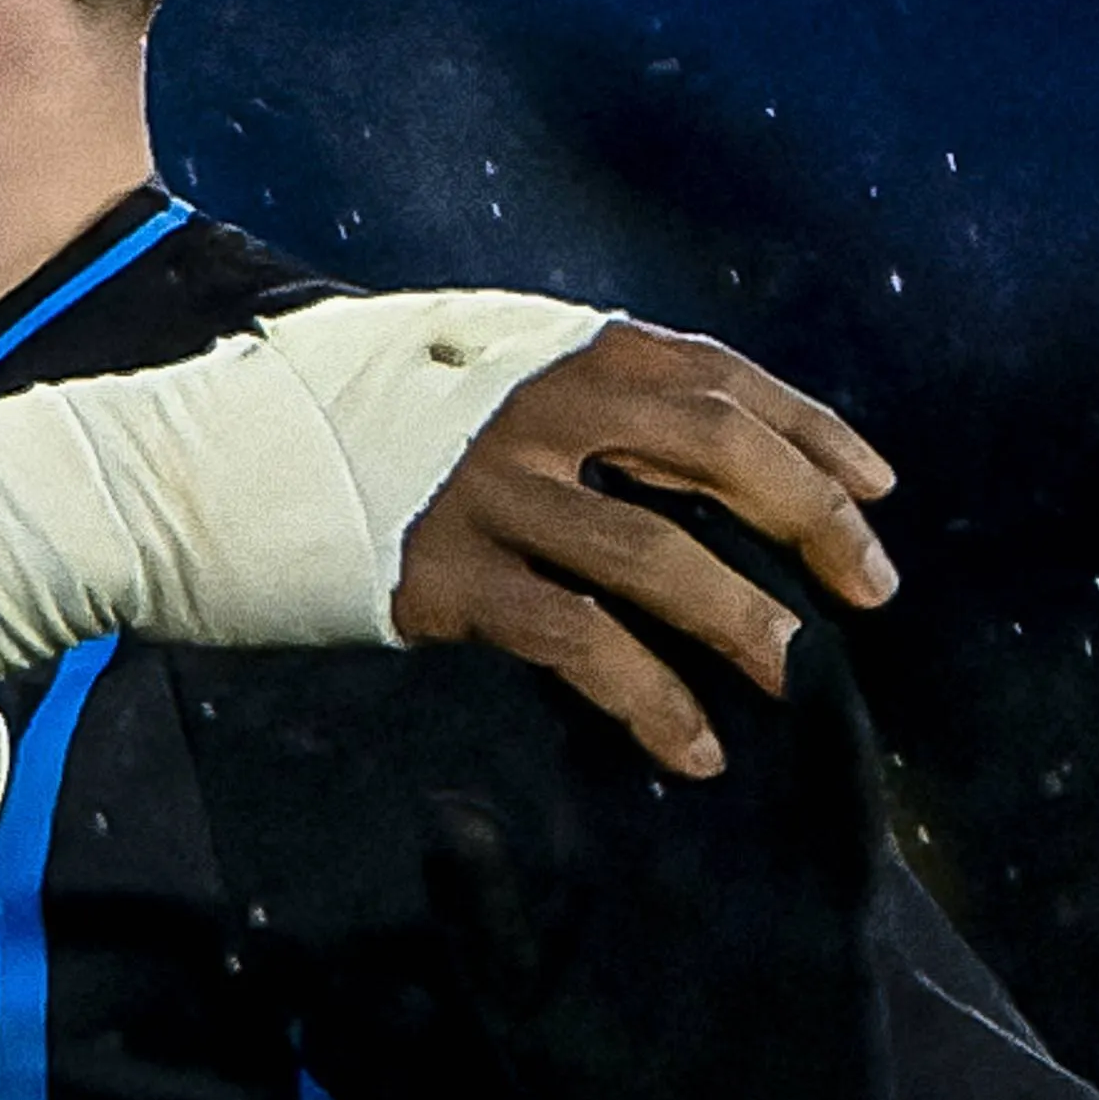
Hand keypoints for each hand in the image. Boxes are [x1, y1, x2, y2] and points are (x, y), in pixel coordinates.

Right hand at [391, 322, 899, 777]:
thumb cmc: (375, 425)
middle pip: (712, 448)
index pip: (718, 377)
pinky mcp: (447, 578)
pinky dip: (651, 699)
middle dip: (809, 518)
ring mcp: (491, 493)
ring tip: (798, 672)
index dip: (811, 430)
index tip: (875, 489)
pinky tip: (697, 748)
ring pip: (652, 555)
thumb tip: (725, 451)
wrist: (223, 465)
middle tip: (870, 587)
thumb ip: (593, 398)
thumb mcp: (492, 374)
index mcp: (565, 351)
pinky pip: (576, 643)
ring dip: (742, 617)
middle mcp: (537, 409)